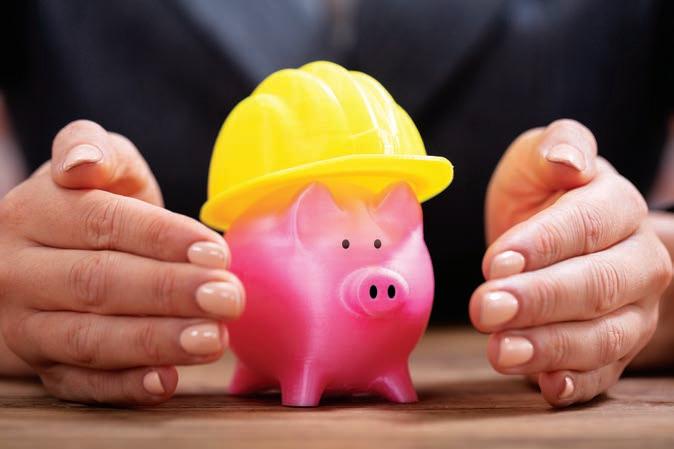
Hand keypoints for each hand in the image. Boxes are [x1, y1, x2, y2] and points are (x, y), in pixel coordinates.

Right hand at [0, 120, 244, 404]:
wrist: (44, 253)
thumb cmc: (90, 204)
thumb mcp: (97, 167)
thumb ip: (94, 148)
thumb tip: (81, 164)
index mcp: (37, 211)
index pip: (103, 223)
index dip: (163, 239)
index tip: (217, 253)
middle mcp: (20, 270)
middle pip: (98, 283)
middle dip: (169, 293)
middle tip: (228, 299)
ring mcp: (25, 324)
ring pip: (88, 339)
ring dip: (154, 343)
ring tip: (212, 340)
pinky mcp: (40, 366)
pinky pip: (77, 384)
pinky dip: (122, 387)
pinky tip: (166, 382)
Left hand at [470, 119, 672, 405]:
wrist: (549, 241)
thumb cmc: (539, 198)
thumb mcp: (536, 162)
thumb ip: (555, 146)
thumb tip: (569, 160)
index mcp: (619, 206)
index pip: (590, 224)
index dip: (544, 244)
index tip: (495, 261)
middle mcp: (638, 261)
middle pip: (599, 284)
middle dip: (541, 300)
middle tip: (486, 308)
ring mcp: (632, 311)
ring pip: (605, 336)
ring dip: (551, 347)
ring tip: (501, 351)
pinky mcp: (614, 351)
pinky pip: (605, 375)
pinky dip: (578, 384)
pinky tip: (546, 387)